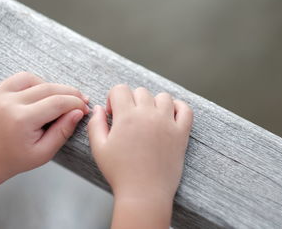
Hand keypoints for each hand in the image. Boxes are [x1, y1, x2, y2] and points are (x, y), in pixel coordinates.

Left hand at [0, 72, 89, 183]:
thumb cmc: (17, 158)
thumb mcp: (45, 152)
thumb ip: (63, 131)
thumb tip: (79, 112)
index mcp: (21, 120)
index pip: (57, 103)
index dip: (75, 103)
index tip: (85, 108)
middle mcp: (8, 103)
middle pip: (48, 88)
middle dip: (69, 93)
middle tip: (81, 100)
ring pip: (34, 79)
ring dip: (52, 87)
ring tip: (61, 99)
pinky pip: (19, 79)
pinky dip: (35, 83)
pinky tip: (43, 95)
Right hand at [88, 85, 192, 227]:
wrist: (144, 193)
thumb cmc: (120, 173)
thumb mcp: (99, 148)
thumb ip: (95, 124)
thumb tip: (98, 108)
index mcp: (127, 116)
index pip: (120, 89)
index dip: (113, 99)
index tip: (113, 115)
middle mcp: (148, 115)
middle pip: (140, 92)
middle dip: (131, 101)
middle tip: (130, 121)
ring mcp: (167, 122)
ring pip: (163, 97)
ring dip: (154, 103)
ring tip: (149, 119)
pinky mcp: (181, 133)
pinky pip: (185, 109)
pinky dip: (179, 107)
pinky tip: (169, 115)